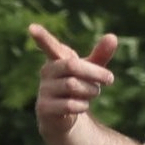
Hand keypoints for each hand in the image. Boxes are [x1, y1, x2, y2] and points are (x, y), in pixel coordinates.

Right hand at [29, 21, 125, 144]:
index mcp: (57, 59)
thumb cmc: (79, 87)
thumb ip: (100, 55)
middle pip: (72, 66)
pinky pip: (69, 104)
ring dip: (90, 91)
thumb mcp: (91, 71)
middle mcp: (47, 72)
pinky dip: (82, 105)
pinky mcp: (43, 108)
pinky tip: (81, 106)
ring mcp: (43, 90)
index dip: (42, 37)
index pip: (49, 46)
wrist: (66, 117)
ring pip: (73, 85)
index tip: (31, 27)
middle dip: (95, 73)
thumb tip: (112, 37)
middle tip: (110, 79)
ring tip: (92, 94)